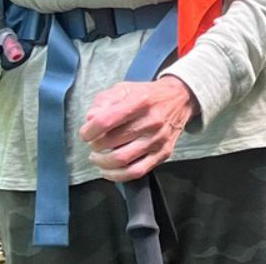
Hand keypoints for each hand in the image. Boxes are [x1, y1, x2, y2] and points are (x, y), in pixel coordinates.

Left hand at [80, 76, 196, 181]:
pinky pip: (136, 172)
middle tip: (93, 143)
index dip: (89, 130)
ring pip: (122, 160)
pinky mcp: (164, 153)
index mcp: (140, 101)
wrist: (180, 98)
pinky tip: (108, 170)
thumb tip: (90, 120)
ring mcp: (158, 139)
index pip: (106, 120)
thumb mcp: (124, 88)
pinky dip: (117, 176)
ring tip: (97, 157)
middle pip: (112, 142)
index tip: (85, 133)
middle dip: (95, 145)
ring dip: (102, 162)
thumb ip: (104, 101)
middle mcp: (152, 121)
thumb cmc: (147, 95)